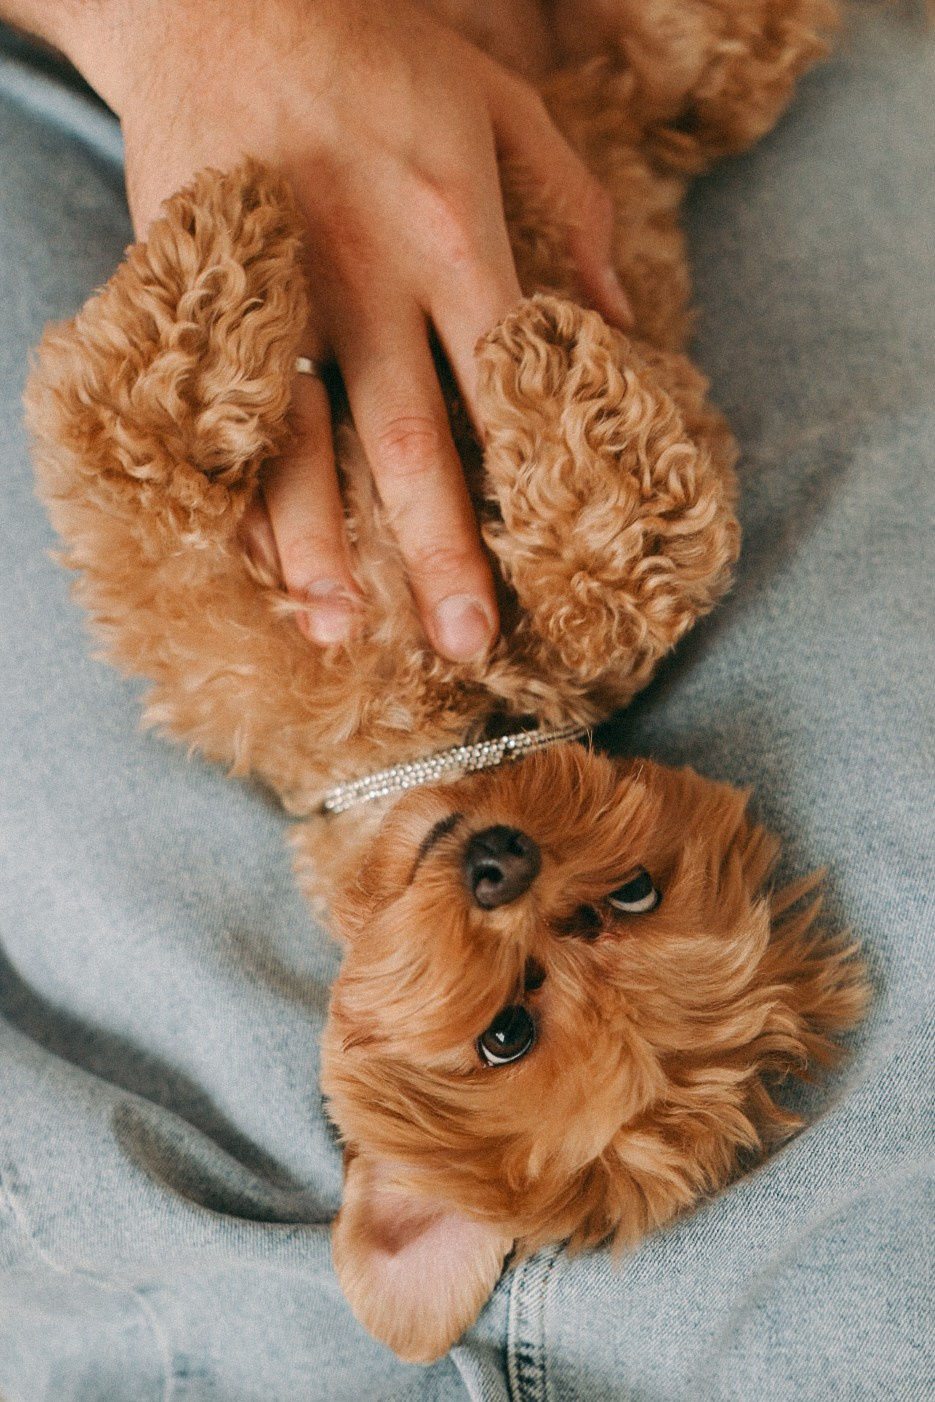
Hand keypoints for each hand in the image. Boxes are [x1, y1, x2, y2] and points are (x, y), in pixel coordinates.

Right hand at [61, 0, 633, 658]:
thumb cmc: (377, 49)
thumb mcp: (502, 100)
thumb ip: (571, 209)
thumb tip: (619, 321)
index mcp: (456, 234)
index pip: (503, 385)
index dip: (526, 481)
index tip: (545, 565)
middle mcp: (370, 280)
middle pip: (408, 439)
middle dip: (436, 548)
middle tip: (460, 643)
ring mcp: (282, 295)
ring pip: (301, 439)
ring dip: (319, 543)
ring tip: (337, 631)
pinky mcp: (212, 297)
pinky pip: (228, 409)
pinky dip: (242, 484)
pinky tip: (257, 556)